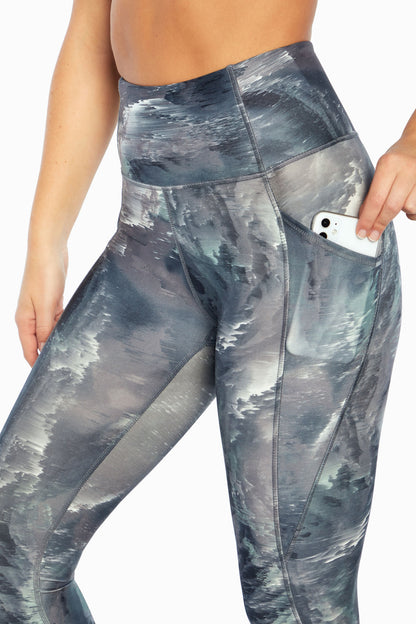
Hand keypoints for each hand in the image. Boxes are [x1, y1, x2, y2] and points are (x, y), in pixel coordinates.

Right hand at [15, 246, 68, 366]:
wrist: (49, 250)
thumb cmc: (44, 275)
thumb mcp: (46, 306)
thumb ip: (45, 329)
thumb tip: (43, 349)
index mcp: (23, 320)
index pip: (28, 349)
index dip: (36, 363)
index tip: (47, 377)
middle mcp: (30, 316)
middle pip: (38, 342)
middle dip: (48, 354)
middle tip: (64, 367)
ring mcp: (41, 308)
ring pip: (49, 331)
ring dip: (58, 339)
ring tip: (71, 354)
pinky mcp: (52, 301)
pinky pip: (57, 320)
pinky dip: (62, 326)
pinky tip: (72, 333)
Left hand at [356, 132, 415, 240]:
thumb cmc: (397, 157)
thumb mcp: (382, 168)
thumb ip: (375, 190)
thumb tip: (365, 215)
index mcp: (389, 163)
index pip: (376, 198)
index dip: (368, 218)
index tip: (361, 231)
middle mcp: (406, 169)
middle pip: (391, 207)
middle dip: (380, 224)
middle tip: (372, 235)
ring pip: (408, 208)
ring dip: (400, 212)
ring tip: (398, 201)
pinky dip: (411, 210)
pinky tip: (409, 200)